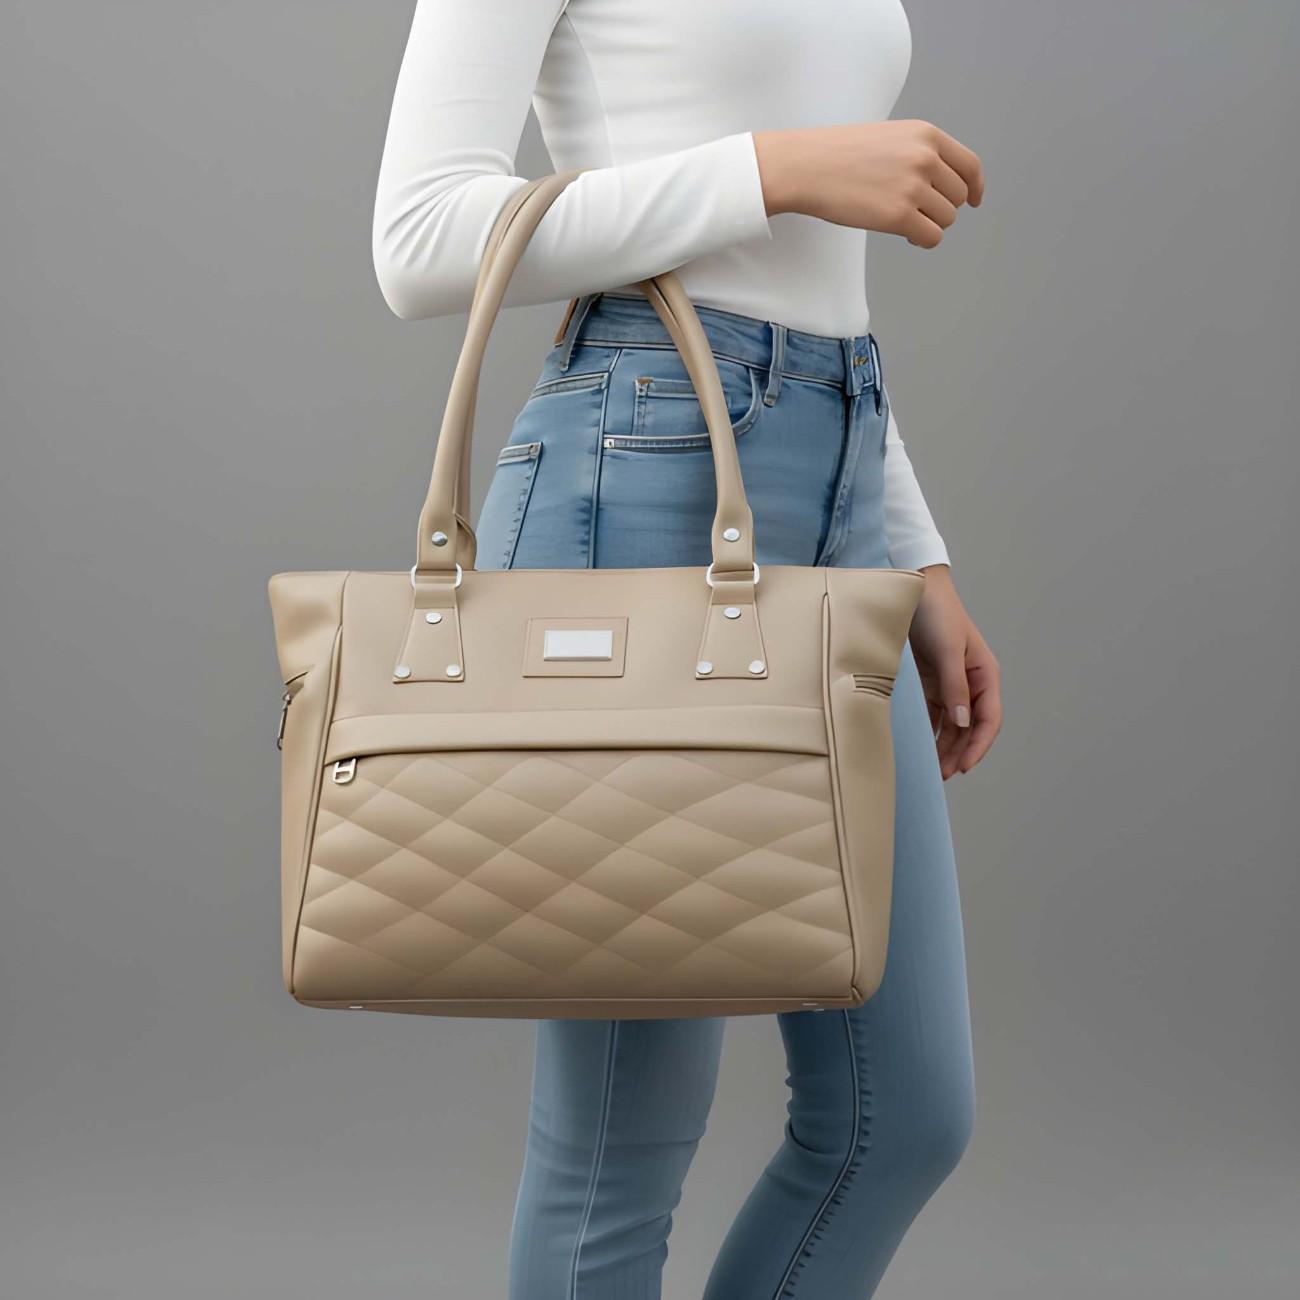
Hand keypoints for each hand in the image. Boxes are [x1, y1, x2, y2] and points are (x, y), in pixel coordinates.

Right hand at [753, 121, 983, 248]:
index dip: (975, 187)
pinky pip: (931, 237)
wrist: (806, 166)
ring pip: (946, 219)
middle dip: (942, 209)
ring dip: (929, 225)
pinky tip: (907, 236)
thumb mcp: (889, 138)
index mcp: (926, 135)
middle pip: (958, 197)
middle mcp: (925, 158)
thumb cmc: (839, 155)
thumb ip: (919, 154)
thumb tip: (943, 186)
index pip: (969, 166)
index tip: (974, 200)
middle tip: (917, 213)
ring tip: (903, 220)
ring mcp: (914, 187)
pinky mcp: (899, 216)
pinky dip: (922, 240)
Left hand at [907, 565, 1001, 778]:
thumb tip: (964, 722)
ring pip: (953, 724)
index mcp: (985, 674)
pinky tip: (923, 747)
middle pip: (971, 727)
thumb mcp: (947, 650)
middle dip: (960, 752)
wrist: (913, 588)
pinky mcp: (931, 681)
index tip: (963, 767)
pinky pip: (935, 713)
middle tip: (943, 775)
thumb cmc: (936, 613)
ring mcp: (951, 683)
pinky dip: (931, 731)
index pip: (988, 719)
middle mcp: (971, 682)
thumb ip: (955, 686)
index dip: (978, 746)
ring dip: (945, 746)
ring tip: (934, 769)